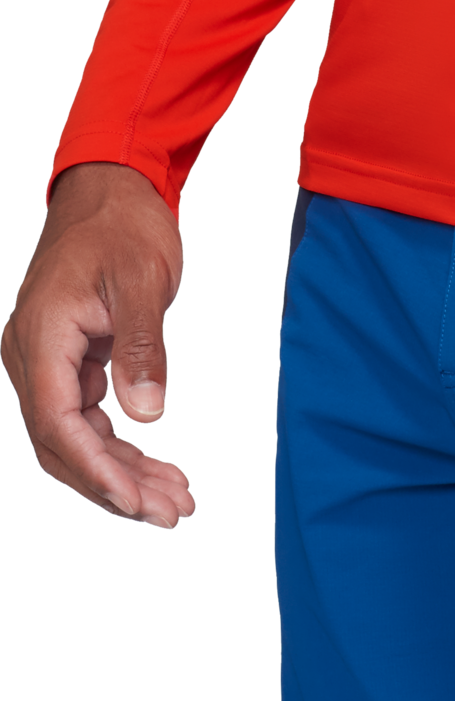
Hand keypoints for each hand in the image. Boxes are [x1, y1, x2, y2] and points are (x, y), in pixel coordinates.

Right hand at [2, 161, 195, 530]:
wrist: (111, 185)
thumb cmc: (124, 223)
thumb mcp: (144, 279)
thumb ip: (143, 348)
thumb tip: (147, 418)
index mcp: (40, 337)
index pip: (57, 425)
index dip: (96, 472)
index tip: (137, 504)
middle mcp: (31, 356)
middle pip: (62, 446)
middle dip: (115, 487)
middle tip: (172, 515)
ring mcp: (47, 362)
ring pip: (76, 440)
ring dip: (123, 475)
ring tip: (177, 503)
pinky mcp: (68, 364)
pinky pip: (88, 420)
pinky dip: (122, 448)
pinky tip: (161, 470)